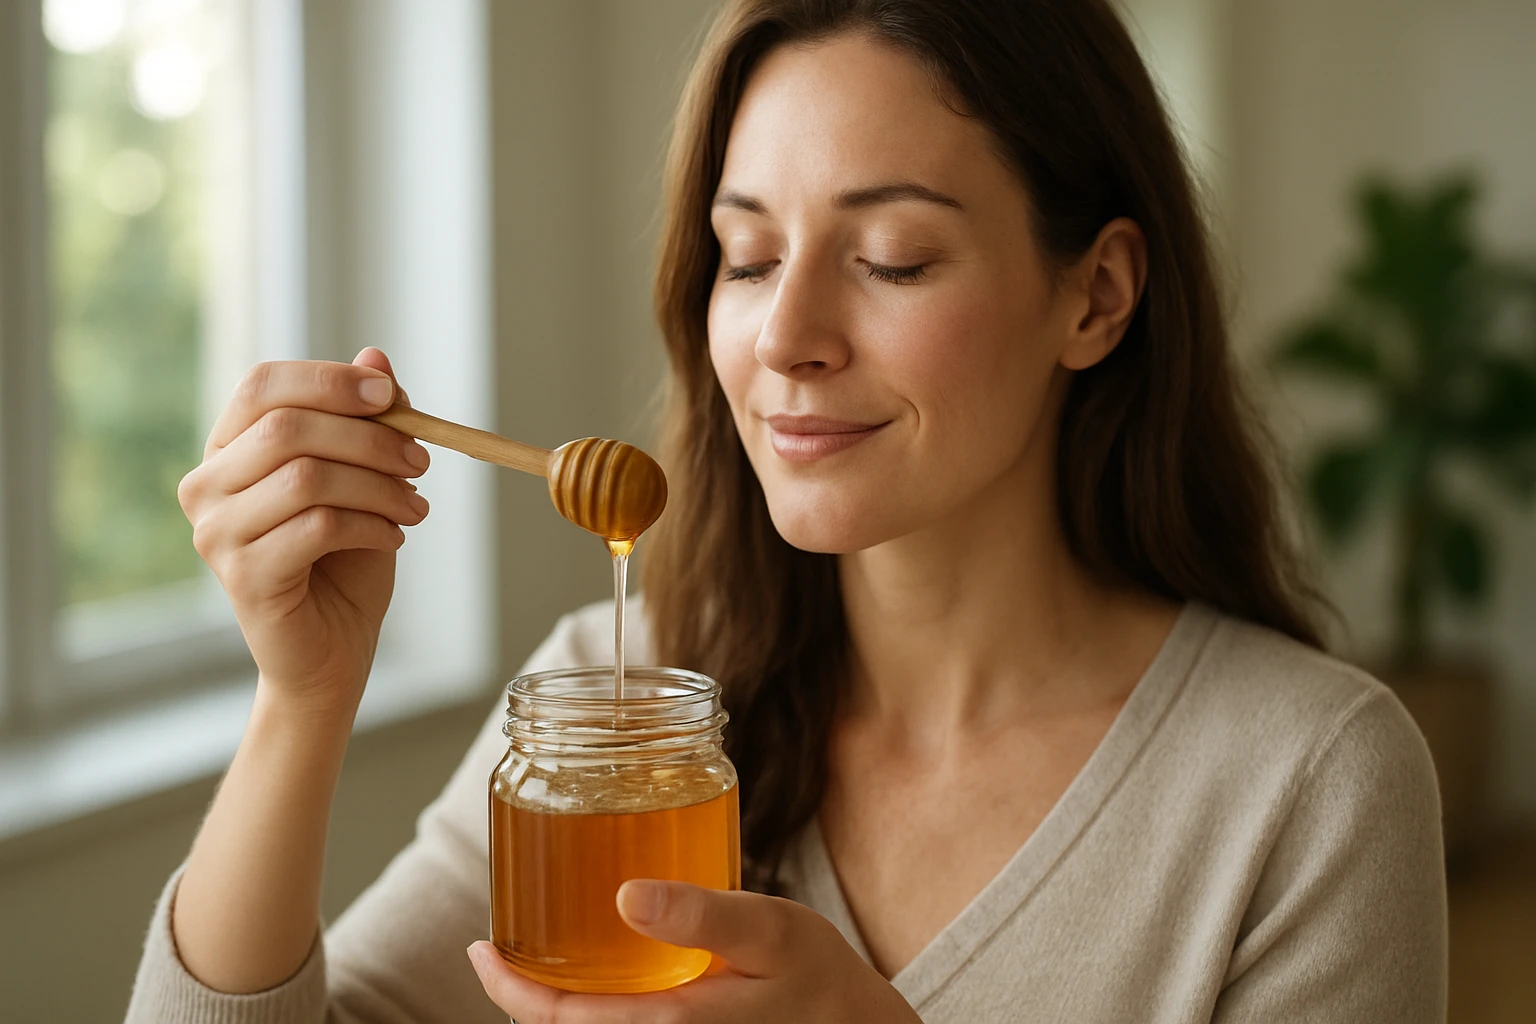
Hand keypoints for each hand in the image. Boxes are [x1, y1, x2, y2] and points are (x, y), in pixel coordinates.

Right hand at [177, 348, 429, 715]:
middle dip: (370, 439)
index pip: (262, 386)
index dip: (329, 381)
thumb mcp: (365, 479)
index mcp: (228, 449)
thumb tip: (376, 358)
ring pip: (306, 478)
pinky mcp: (242, 577)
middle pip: (287, 428)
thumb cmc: (345, 560)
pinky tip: (393, 538)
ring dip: (378, 487)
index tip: (392, 396)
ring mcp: (216, 533)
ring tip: (414, 508)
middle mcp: (207, 486)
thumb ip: (365, 421)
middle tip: (420, 462)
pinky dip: (371, 526)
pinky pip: (318, 528)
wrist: (333, 649)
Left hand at [466, 880, 922, 1023]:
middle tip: (507, 944)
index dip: (509, 989)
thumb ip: (701, 914)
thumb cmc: (822, 982)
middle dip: (525, 997)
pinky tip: (598, 983)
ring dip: (556, 1010)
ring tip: (541, 958)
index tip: (481, 950)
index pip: (560, 1021)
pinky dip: (593, 1017)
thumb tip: (624, 895)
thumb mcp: (772, 930)